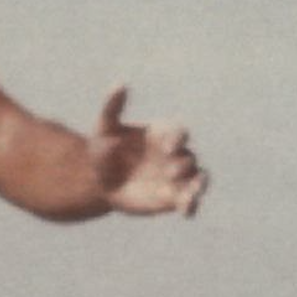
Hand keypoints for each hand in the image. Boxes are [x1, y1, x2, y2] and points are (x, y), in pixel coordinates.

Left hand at [91, 85, 207, 217]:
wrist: (99, 181)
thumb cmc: (103, 150)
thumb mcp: (103, 127)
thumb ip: (112, 106)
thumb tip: (120, 84)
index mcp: (163, 135)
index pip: (179, 133)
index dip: (177, 139)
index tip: (166, 148)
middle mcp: (174, 155)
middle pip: (189, 157)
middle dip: (183, 164)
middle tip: (170, 171)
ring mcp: (175, 178)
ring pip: (197, 179)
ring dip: (197, 186)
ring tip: (190, 195)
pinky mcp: (171, 198)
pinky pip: (188, 201)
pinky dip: (191, 205)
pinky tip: (187, 213)